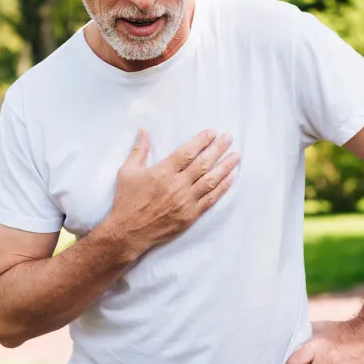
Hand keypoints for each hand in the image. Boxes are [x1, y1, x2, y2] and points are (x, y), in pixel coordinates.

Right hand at [106, 128, 239, 251]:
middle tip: (229, 138)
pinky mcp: (190, 216)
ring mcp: (185, 202)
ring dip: (225, 167)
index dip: (201, 141)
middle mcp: (176, 186)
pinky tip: (230, 178)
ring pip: (210, 181)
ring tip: (236, 156)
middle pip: (203, 164)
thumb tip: (143, 130)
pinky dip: (222, 188)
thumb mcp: (127, 172)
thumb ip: (138, 150)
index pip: (187, 152)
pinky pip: (210, 200)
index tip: (212, 132)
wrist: (128, 232)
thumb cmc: (127, 201)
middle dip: (218, 149)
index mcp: (162, 172)